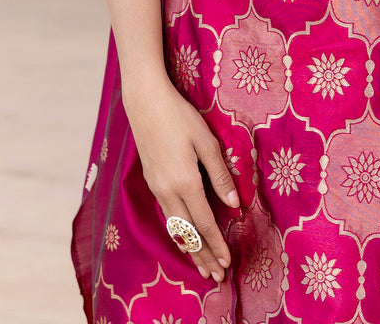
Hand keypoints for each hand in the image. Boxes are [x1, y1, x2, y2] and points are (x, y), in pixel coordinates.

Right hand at [123, 76, 238, 283]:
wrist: (145, 103)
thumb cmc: (180, 117)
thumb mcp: (206, 141)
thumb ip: (220, 174)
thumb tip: (235, 203)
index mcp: (185, 182)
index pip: (205, 222)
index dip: (217, 244)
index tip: (227, 262)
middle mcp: (168, 191)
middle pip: (188, 234)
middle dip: (203, 257)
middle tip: (217, 277)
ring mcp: (157, 188)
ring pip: (175, 228)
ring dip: (190, 249)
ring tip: (202, 267)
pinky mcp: (152, 181)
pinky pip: (167, 216)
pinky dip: (178, 233)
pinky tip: (185, 237)